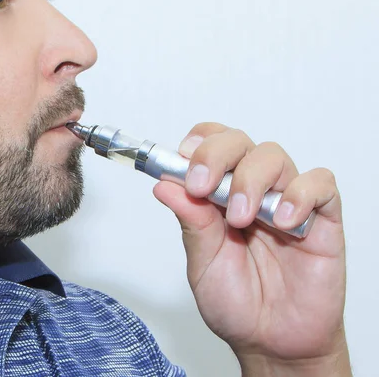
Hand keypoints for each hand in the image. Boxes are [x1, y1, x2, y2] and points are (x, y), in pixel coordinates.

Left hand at [153, 123, 349, 374]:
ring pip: (274, 156)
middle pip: (238, 142)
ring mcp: (286, 201)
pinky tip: (283, 222)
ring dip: (251, 180)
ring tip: (241, 218)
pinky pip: (321, 185)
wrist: (273, 344)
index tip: (181, 157)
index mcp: (218, 194)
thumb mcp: (203, 263)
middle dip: (215, 156)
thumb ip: (190, 223)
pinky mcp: (322, 219)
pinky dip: (300, 194)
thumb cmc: (236, 302)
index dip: (197, 142)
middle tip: (202, 186)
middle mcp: (252, 190)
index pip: (210, 144)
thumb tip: (164, 184)